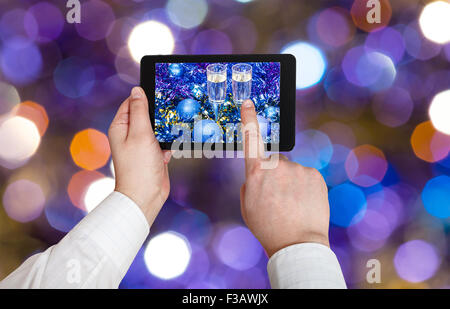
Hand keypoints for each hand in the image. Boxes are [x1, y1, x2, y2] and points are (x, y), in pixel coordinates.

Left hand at [108, 87, 170, 224]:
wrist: (145, 196)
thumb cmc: (138, 166)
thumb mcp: (140, 133)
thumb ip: (140, 110)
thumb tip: (137, 90)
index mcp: (121, 126)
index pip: (132, 103)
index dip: (145, 97)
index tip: (160, 94)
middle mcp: (130, 134)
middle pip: (147, 115)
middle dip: (158, 117)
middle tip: (167, 117)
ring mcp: (142, 145)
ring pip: (157, 129)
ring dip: (165, 132)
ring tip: (167, 138)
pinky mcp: (153, 154)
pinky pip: (163, 142)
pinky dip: (168, 145)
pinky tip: (166, 154)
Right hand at [239, 99, 329, 256]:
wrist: (297, 244)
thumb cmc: (268, 227)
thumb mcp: (247, 205)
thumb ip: (252, 181)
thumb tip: (262, 172)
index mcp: (256, 172)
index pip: (251, 138)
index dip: (249, 119)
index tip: (249, 103)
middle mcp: (277, 165)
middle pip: (274, 161)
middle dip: (274, 173)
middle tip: (277, 197)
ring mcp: (298, 169)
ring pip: (291, 169)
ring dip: (291, 181)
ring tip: (292, 204)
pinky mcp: (315, 175)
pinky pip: (306, 175)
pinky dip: (304, 186)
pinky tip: (303, 202)